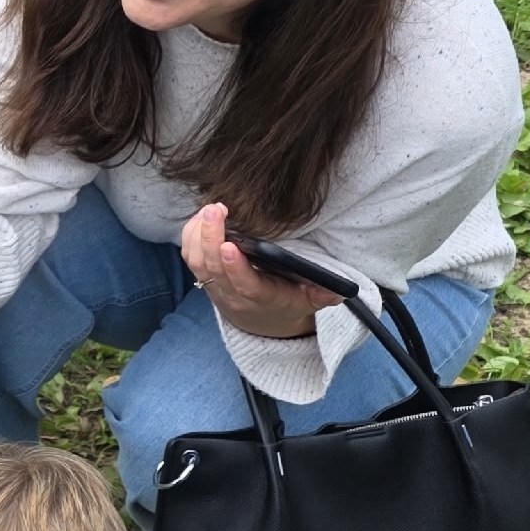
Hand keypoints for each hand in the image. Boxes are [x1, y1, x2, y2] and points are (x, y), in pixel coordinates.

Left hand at [178, 203, 340, 338]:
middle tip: (215, 210)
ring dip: (198, 235)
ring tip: (208, 209)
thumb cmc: (286, 302)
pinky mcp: (204, 276)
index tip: (229, 246)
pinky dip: (190, 237)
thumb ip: (322, 295)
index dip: (235, 267)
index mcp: (261, 298)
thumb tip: (339, 291)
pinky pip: (191, 258)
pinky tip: (198, 217)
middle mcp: (233, 295)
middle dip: (211, 239)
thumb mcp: (308, 302)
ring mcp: (215, 286)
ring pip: (198, 263)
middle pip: (214, 269)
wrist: (259, 321)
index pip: (244, 285)